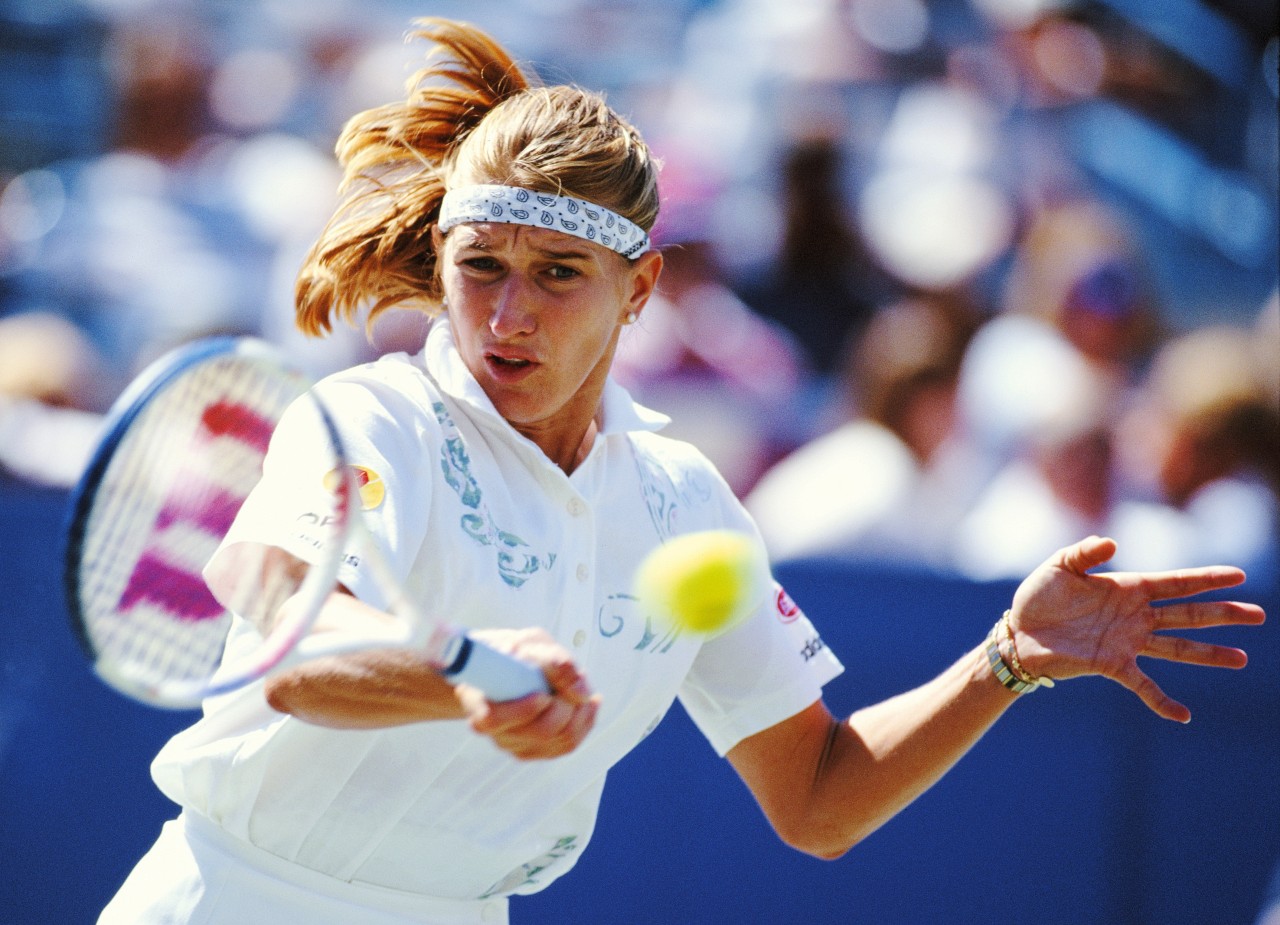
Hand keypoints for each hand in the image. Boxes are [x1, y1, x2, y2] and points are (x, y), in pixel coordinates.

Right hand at [456, 628, 600, 758]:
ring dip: (580, 712)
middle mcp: (491, 729)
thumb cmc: (514, 653)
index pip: (495, 719)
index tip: (543, 694)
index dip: (525, 709)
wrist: (507, 666)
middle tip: (573, 681)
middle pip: (541, 731)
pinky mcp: (531, 749)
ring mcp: (512, 742)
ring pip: (560, 740)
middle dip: (566, 705)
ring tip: (580, 687)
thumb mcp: (529, 643)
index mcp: (478, 700)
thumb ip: (552, 660)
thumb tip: (580, 692)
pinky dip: (584, 722)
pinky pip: (567, 745)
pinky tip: (586, 704)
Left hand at [1007, 536, 1265, 722]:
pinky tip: (1183, 715)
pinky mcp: (1111, 664)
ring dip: (1209, 653)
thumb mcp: (1060, 565)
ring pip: (1177, 647)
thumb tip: (1112, 542)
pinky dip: (1161, 700)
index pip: (1176, 582)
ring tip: (1242, 659)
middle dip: (1223, 613)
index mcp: (1128, 588)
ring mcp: (1127, 642)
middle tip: (1259, 614)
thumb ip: (1085, 551)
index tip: (1238, 575)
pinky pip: (1143, 684)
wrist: (1017, 633)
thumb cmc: (1039, 596)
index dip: (1206, 578)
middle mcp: (1135, 616)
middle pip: (1188, 614)